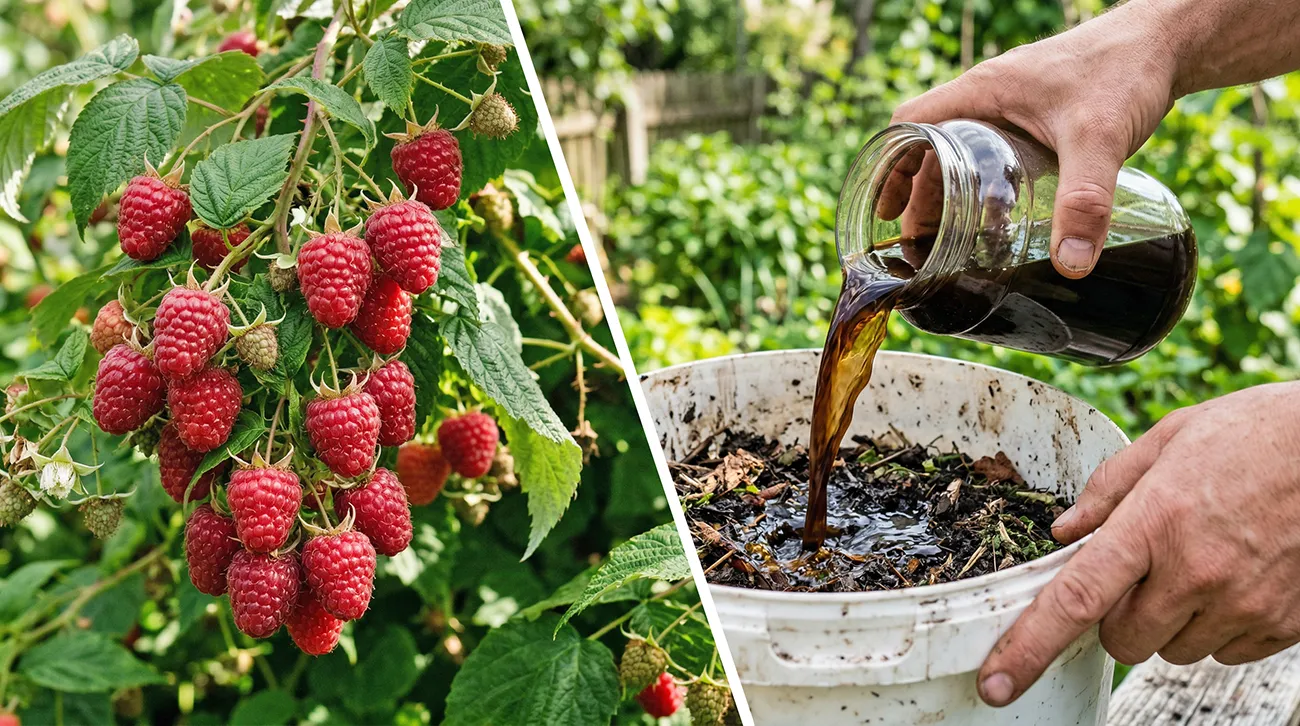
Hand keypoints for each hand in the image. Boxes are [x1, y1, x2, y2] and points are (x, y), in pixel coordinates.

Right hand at [889, 2, 1177, 278]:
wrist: (1168, 42)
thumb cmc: (1126, 71)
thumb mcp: (1099, 139)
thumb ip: (1085, 202)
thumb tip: (1070, 265)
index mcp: (981, 91)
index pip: (910, 124)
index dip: (890, 167)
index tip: (884, 210)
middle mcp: (989, 96)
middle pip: (930, 147)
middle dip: (918, 196)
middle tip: (917, 244)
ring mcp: (1014, 106)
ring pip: (962, 152)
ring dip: (950, 194)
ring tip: (948, 241)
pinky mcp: (1038, 118)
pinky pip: (992, 152)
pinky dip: (983, 186)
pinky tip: (1000, 219)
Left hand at [977, 382, 1299, 705]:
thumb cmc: (1259, 433)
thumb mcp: (1171, 438)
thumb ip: (1109, 489)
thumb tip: (1064, 532)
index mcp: (1156, 523)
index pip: (1076, 601)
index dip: (1028, 648)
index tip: (996, 683)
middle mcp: (1198, 573)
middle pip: (1121, 640)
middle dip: (1117, 615)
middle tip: (1142, 570)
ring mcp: (1245, 605)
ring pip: (1172, 650)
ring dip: (1170, 621)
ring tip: (1202, 561)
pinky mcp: (1284, 625)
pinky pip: (1225, 652)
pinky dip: (1219, 627)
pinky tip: (1237, 577)